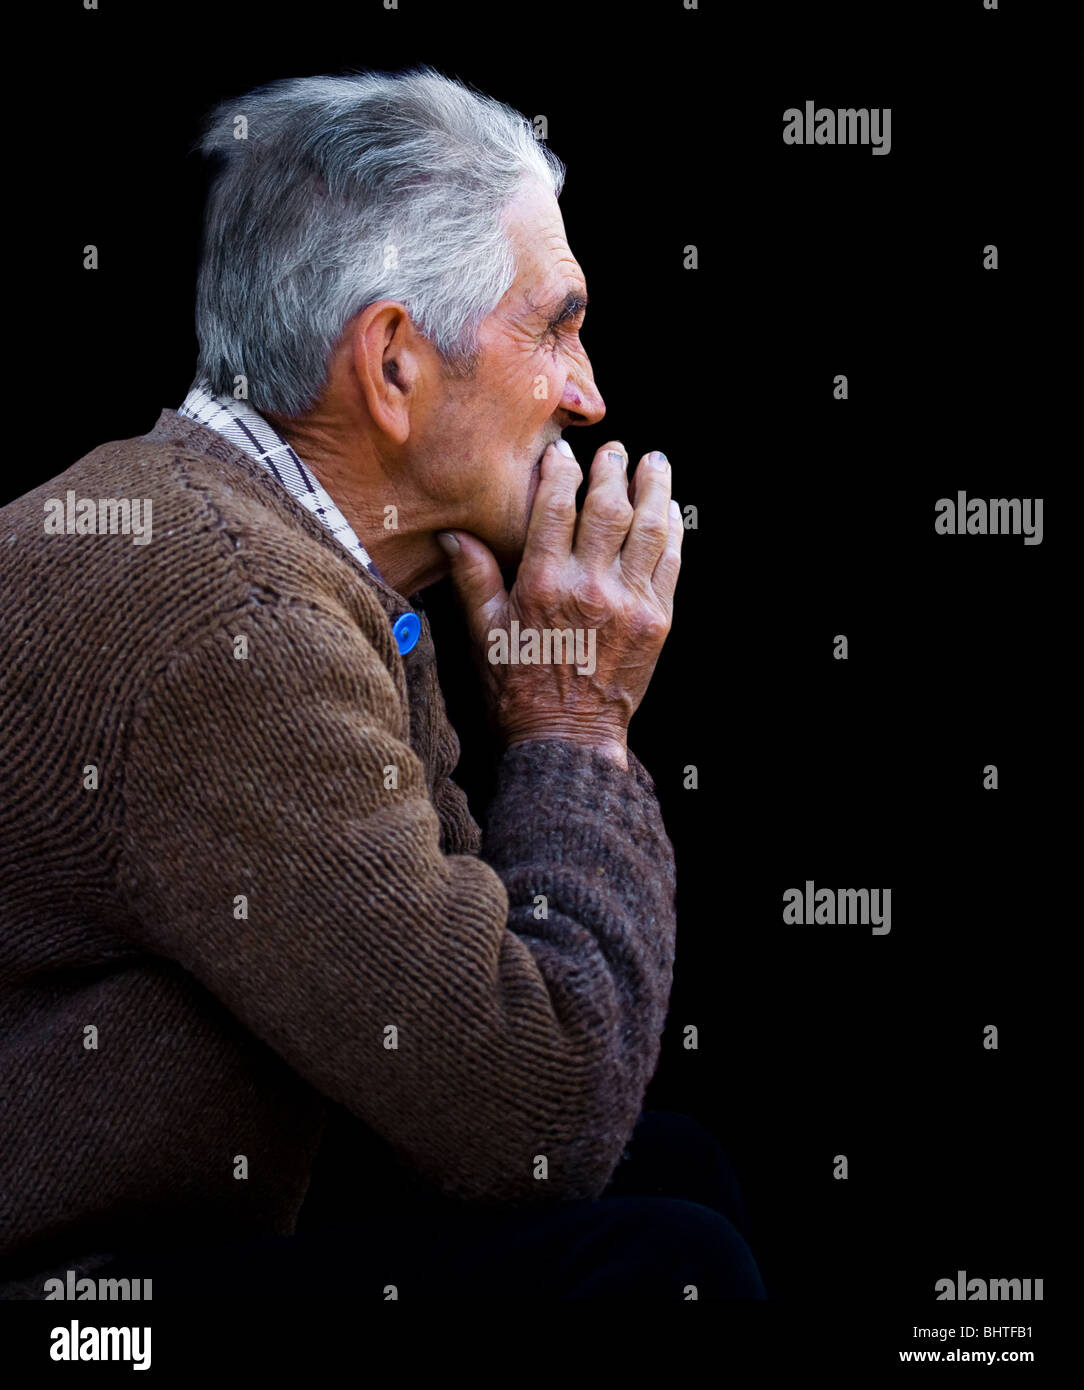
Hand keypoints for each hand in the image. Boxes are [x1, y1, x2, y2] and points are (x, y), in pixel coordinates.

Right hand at [438, 439, 682, 766]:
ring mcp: (630, 603)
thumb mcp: (485, 634)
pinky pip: (670, 563)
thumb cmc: (518, 691)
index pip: (556, 507)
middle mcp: (590, 587)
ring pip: (650, 528)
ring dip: (654, 489)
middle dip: (613, 470)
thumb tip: (454, 534)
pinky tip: (669, 512)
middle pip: (609, 508)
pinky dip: (672, 532)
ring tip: (654, 463)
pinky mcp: (657, 621)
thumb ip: (474, 580)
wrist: (567, 741)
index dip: (561, 472)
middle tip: (613, 449)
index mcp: (543, 585)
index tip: (564, 452)